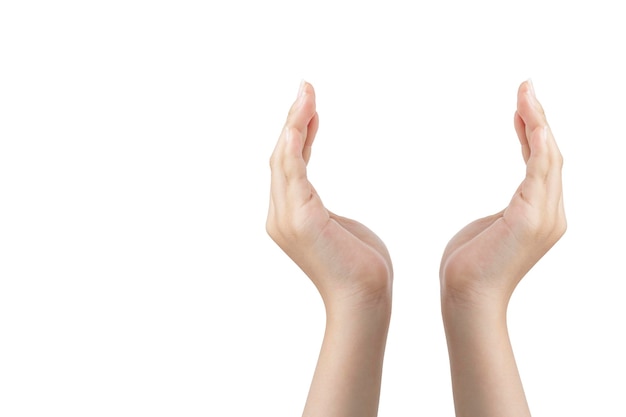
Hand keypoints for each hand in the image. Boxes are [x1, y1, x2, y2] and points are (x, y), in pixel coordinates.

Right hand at [266, 81, 392, 311]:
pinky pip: (293, 172)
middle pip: (280, 156)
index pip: (289, 166)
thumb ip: (326, 211)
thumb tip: (327, 206)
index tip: (311, 110)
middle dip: (293, 120)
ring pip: (283, 159)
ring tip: (306, 92)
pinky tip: (301, 121)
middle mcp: (280, 215)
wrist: (365, 299)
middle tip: (306, 87)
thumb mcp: (340, 228)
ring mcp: (287, 218)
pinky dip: (295, 144)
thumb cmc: (360, 267)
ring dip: (294, 122)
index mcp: (290, 217)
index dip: (297, 135)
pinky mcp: (300, 219)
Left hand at [440, 80, 565, 309]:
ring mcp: (545, 216)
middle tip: (525, 88)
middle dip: (538, 119)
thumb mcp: (488, 229)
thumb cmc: (469, 267)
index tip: (519, 109)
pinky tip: (529, 118)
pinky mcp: (531, 218)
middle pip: (551, 155)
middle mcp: (550, 214)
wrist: (465, 296)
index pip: (541, 165)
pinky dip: (537, 142)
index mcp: (539, 215)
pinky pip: (540, 170)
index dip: (533, 134)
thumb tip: (499, 210)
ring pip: (549, 157)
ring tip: (525, 91)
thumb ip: (502, 213)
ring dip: (537, 121)